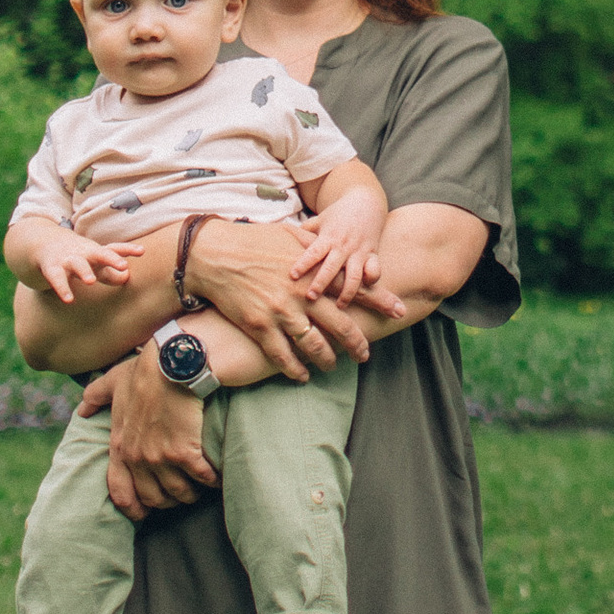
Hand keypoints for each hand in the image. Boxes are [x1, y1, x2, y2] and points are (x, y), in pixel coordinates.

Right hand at [31, 228, 130, 303]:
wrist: (44, 243)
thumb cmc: (78, 257)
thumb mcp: (95, 263)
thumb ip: (111, 272)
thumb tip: (127, 278)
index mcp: (96, 252)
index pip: (114, 249)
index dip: (128, 249)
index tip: (142, 251)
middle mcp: (84, 254)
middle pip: (99, 253)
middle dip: (111, 258)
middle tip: (123, 265)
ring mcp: (68, 260)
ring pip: (77, 264)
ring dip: (84, 271)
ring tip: (91, 281)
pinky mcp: (52, 268)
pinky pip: (57, 278)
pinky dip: (62, 288)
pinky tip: (69, 299)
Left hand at [100, 353, 224, 517]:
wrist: (172, 363)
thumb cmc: (145, 370)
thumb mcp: (114, 381)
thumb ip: (96, 396)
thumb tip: (83, 409)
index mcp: (119, 445)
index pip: (119, 490)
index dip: (132, 507)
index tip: (144, 513)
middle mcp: (137, 457)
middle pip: (152, 498)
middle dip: (167, 502)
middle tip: (179, 495)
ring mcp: (160, 457)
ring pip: (178, 493)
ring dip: (191, 493)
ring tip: (199, 487)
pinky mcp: (184, 452)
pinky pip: (200, 479)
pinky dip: (210, 480)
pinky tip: (216, 477)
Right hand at [173, 217, 395, 381]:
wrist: (213, 254)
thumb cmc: (252, 241)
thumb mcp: (290, 237)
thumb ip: (315, 249)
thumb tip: (333, 250)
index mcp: (313, 271)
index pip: (355, 289)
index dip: (380, 301)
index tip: (400, 311)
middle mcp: (302, 294)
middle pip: (341, 325)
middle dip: (357, 343)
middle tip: (365, 355)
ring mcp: (281, 312)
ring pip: (314, 346)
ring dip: (327, 359)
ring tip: (333, 366)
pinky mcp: (260, 326)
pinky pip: (282, 356)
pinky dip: (294, 369)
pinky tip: (302, 376)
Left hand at [288, 217, 379, 302]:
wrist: (366, 201)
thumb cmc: (338, 213)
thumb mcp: (320, 220)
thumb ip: (303, 232)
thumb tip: (280, 239)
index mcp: (328, 237)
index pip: (313, 252)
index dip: (303, 264)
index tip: (292, 276)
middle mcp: (343, 246)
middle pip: (331, 267)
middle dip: (321, 283)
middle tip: (310, 297)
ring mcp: (359, 251)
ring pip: (354, 275)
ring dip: (346, 292)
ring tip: (339, 306)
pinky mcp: (373, 254)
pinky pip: (375, 270)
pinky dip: (372, 279)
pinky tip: (366, 289)